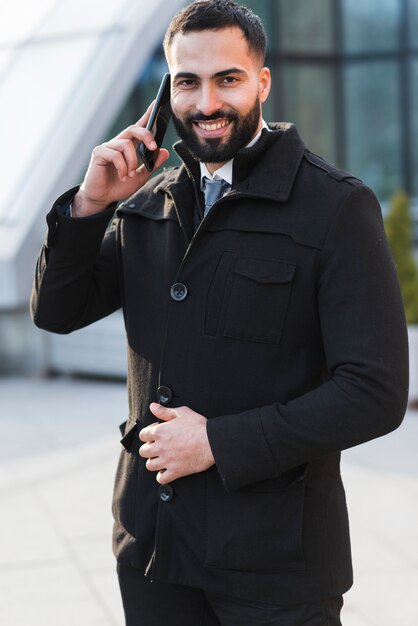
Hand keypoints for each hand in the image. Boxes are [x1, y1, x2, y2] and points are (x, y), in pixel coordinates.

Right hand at [72, 102, 169, 216]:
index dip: (147, 116)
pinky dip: (122, 167)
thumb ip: (152, 164)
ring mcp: (107, 147)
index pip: (138, 127)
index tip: (156, 104)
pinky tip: (122, 176)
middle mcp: (117, 143)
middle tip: (153, 147)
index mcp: (128, 146)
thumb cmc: (119, 186)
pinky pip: (115, 154)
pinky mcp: (99, 154)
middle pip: (133, 129)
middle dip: (146, 135)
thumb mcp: (141, 176)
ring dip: (132, 161)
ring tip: (130, 175)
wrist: (102, 198)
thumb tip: (164, 151)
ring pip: (126, 144)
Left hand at [139, 404, 214, 483]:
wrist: (212, 442)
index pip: (142, 435)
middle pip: (143, 451)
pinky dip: (161, 476)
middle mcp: (160, 447)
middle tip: (158, 446)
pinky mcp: (175, 471)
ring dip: (154, 462)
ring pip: (150, 465)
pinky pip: (161, 479)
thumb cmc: (199, 426)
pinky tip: (166, 470)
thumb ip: (165, 411)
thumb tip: (153, 407)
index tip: (156, 433)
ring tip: (161, 458)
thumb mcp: (182, 413)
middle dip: (148, 448)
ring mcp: (167, 461)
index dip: (148, 433)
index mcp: (160, 432)